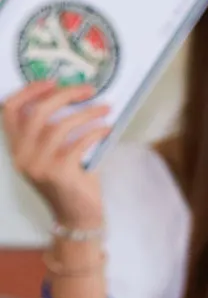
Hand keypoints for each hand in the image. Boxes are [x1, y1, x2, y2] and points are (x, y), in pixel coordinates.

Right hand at [2, 81, 112, 229]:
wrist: (78, 217)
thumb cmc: (72, 181)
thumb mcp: (55, 155)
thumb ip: (55, 131)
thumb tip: (77, 98)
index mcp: (17, 148)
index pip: (10, 111)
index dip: (28, 91)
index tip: (52, 81)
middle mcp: (22, 156)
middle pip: (36, 113)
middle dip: (64, 95)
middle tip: (88, 89)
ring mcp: (39, 165)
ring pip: (58, 126)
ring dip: (86, 113)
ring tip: (105, 108)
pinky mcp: (59, 173)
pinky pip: (78, 143)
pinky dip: (95, 131)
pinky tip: (107, 128)